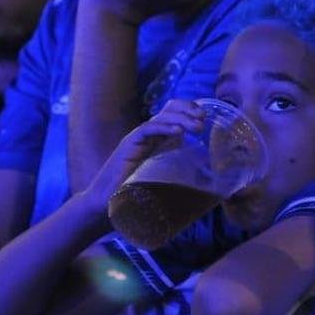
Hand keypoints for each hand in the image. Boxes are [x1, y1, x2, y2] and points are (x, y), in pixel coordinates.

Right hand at [86, 99, 205, 203]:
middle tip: (203, 118)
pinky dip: (163, 128)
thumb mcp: (165, 179)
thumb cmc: (137, 195)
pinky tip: (178, 132)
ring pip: (160, 118)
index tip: (205, 117)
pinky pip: (146, 130)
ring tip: (196, 126)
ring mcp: (137, 138)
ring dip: (181, 118)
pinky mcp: (128, 145)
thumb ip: (181, 172)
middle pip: (168, 110)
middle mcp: (148, 135)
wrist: (107, 204)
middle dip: (188, 110)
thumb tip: (208, 177)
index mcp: (158, 139)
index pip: (173, 113)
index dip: (189, 110)